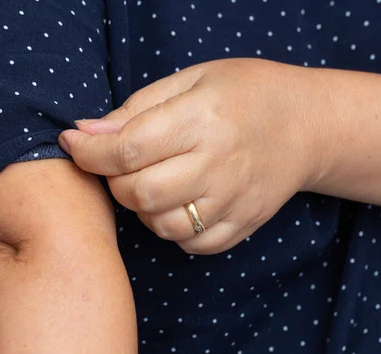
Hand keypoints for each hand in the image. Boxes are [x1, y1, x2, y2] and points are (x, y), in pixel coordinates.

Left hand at [59, 58, 329, 254]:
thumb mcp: (190, 80)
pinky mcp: (244, 224)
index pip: (127, 150)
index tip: (74, 145)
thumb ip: (135, 108)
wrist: (305, 124)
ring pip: (163, 226)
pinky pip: (192, 245)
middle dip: (115, 183)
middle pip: (140, 194)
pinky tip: (178, 204)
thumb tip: (84, 134)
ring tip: (153, 183)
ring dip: (143, 209)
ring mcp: (234, 200)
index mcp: (201, 119)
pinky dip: (173, 229)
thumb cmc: (243, 94)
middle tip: (123, 165)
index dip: (88, 153)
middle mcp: (218, 164)